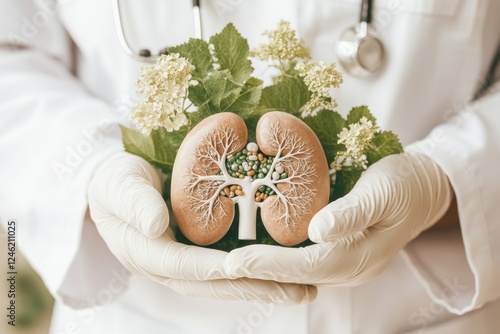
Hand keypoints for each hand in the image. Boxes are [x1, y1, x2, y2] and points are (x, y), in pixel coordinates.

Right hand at [88, 152, 315, 302]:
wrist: (112, 183)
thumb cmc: (115, 180)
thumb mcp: (120, 184)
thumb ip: (135, 203)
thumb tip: (155, 226)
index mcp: (147, 253)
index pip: (188, 267)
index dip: (221, 270)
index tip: (257, 271)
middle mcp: (166, 267)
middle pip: (214, 285)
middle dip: (257, 289)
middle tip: (301, 292)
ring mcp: (181, 264)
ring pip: (223, 283)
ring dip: (262, 287)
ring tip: (302, 289)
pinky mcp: (193, 255)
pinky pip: (224, 270)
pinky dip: (252, 274)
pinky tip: (280, 273)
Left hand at [225, 151, 452, 285]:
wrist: (424, 188)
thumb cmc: (404, 184)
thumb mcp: (381, 191)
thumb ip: (351, 213)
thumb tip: (317, 232)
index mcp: (362, 257)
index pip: (307, 266)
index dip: (270, 265)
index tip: (234, 262)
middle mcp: (350, 269)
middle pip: (298, 276)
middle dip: (259, 273)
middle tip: (220, 266)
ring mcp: (346, 265)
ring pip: (299, 274)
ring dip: (265, 270)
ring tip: (229, 263)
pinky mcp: (340, 254)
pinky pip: (304, 263)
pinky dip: (279, 260)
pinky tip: (257, 251)